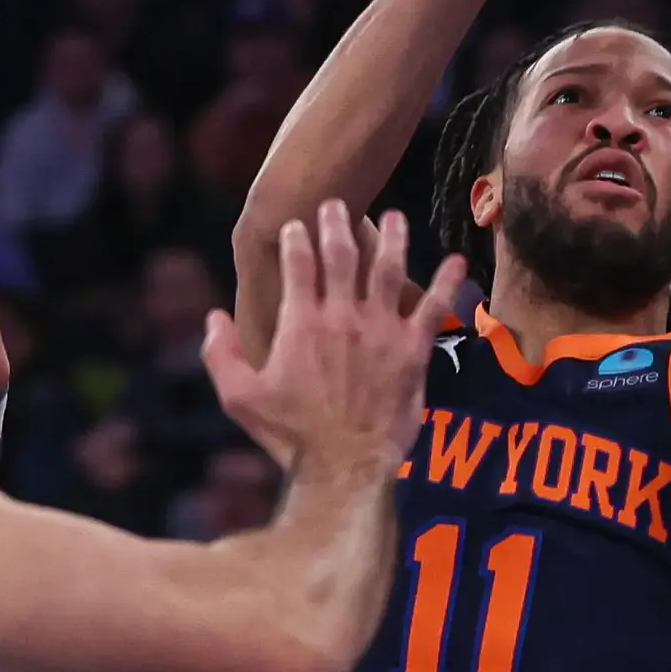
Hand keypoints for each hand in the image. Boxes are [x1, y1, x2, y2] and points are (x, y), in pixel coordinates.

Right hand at [205, 201, 467, 474]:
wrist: (343, 465)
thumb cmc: (290, 436)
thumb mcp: (239, 397)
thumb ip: (219, 353)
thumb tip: (213, 317)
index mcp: (300, 322)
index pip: (298, 263)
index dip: (297, 237)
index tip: (297, 225)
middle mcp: (342, 315)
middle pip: (342, 254)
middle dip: (337, 223)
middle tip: (337, 205)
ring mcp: (381, 329)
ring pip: (388, 268)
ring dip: (391, 237)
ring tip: (393, 216)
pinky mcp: (412, 350)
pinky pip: (433, 308)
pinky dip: (446, 283)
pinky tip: (456, 262)